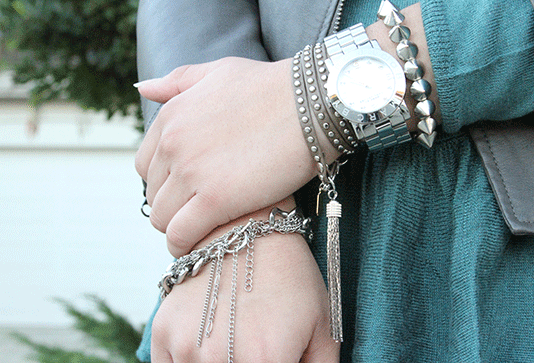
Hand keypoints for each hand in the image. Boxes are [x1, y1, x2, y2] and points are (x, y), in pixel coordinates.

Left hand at [135, 57, 334, 256]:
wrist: (310, 106)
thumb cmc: (271, 87)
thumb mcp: (218, 71)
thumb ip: (177, 81)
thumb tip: (143, 88)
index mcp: (170, 118)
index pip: (146, 165)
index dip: (165, 181)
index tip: (186, 190)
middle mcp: (173, 145)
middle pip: (154, 194)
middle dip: (173, 205)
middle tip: (200, 210)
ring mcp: (192, 173)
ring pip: (163, 218)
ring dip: (177, 227)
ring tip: (202, 229)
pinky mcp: (216, 200)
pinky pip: (181, 234)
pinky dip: (184, 244)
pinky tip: (198, 245)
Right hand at [151, 199, 339, 361]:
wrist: (248, 230)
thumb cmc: (290, 277)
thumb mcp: (324, 328)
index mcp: (266, 361)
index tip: (276, 359)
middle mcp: (220, 359)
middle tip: (256, 349)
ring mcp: (185, 347)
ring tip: (235, 342)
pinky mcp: (162, 334)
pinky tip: (208, 349)